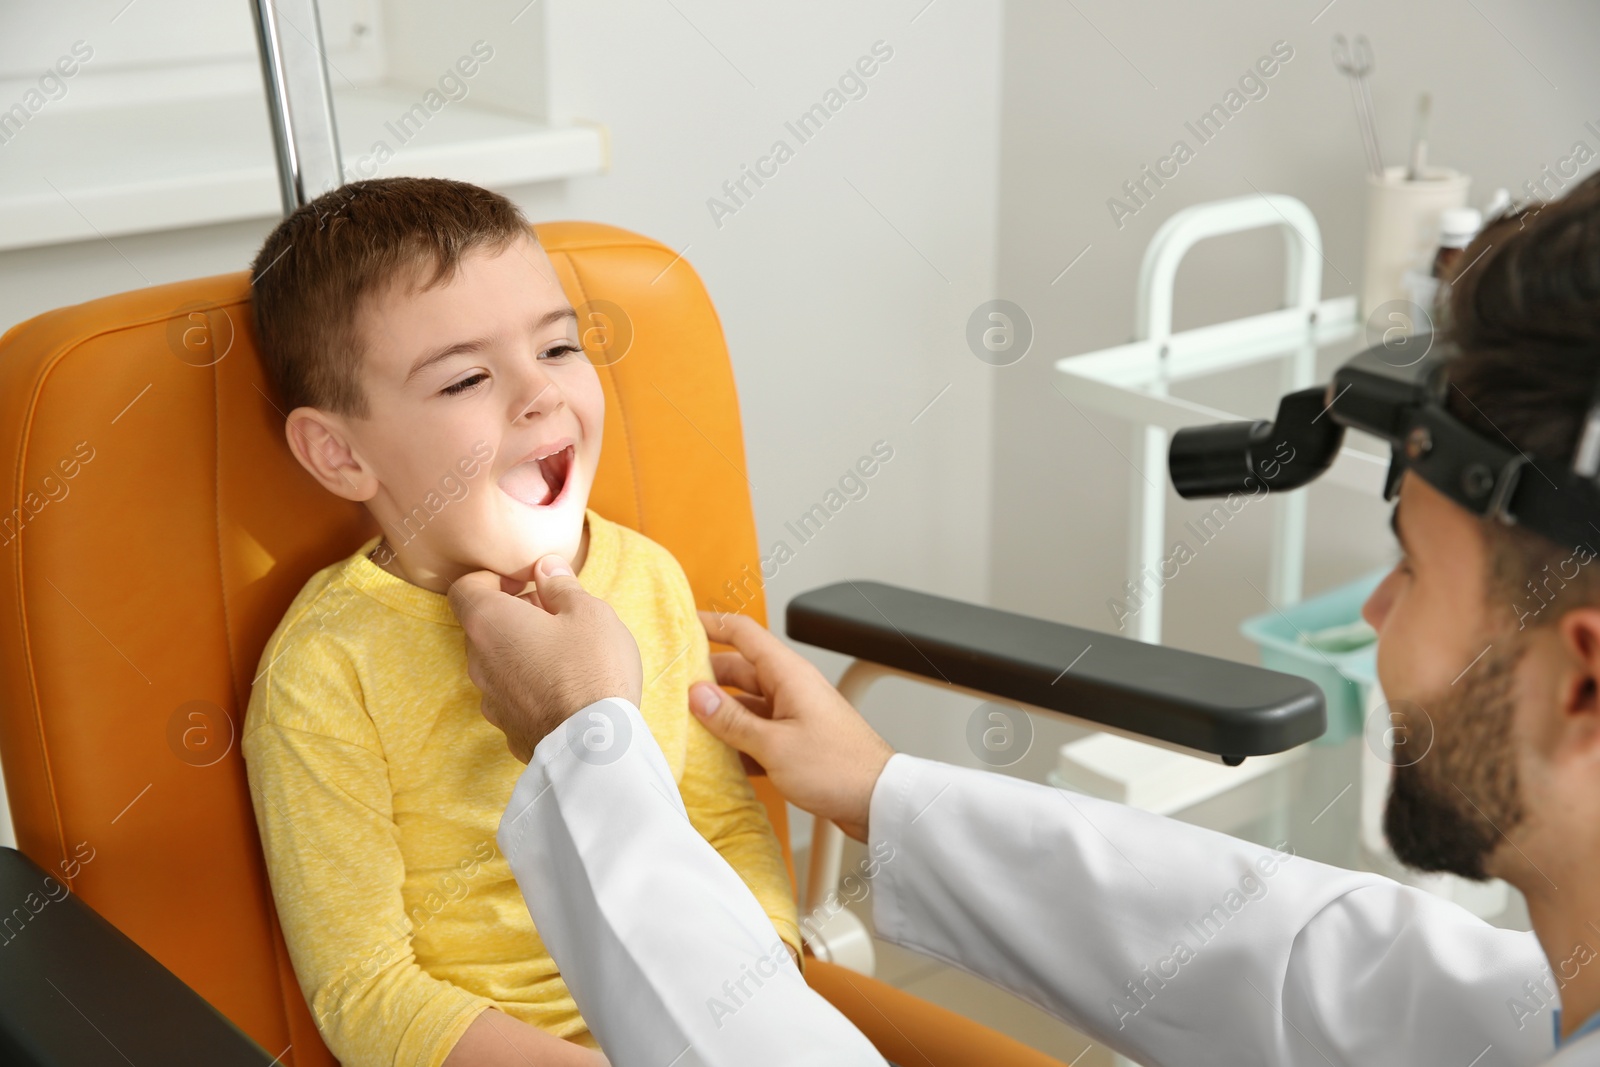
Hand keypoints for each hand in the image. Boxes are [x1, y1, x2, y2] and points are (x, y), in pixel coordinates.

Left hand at [448, 555, 641, 762]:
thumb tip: (545, 566)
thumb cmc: (591, 668)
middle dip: (513, 614)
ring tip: (564, 652)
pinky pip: (512, 695)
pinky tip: (564, 688)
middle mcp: (479, 661)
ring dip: (521, 650)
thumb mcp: (587, 612)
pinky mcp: (507, 728)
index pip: (465, 587)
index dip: (492, 577)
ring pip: (497, 662)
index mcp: (490, 623)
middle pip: (482, 625)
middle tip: (555, 614)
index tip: (524, 580)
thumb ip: (561, 585)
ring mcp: (490, 699)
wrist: (597, 744)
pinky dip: (529, 684)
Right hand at [688, 611, 892, 841]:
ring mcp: (793, 714)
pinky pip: (756, 732)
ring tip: (685, 724)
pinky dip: (736, 741)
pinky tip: (716, 758)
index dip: (712, 624)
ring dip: (719, 714)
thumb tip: (697, 695)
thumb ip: (732, 720)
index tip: (682, 625)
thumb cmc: (838, 768)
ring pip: (745, 704)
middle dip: (705, 677)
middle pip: (738, 670)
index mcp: (788, 674)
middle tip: (670, 687)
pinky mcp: (795, 741)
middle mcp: (790, 688)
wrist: (877, 801)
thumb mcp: (774, 745)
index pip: (744, 633)